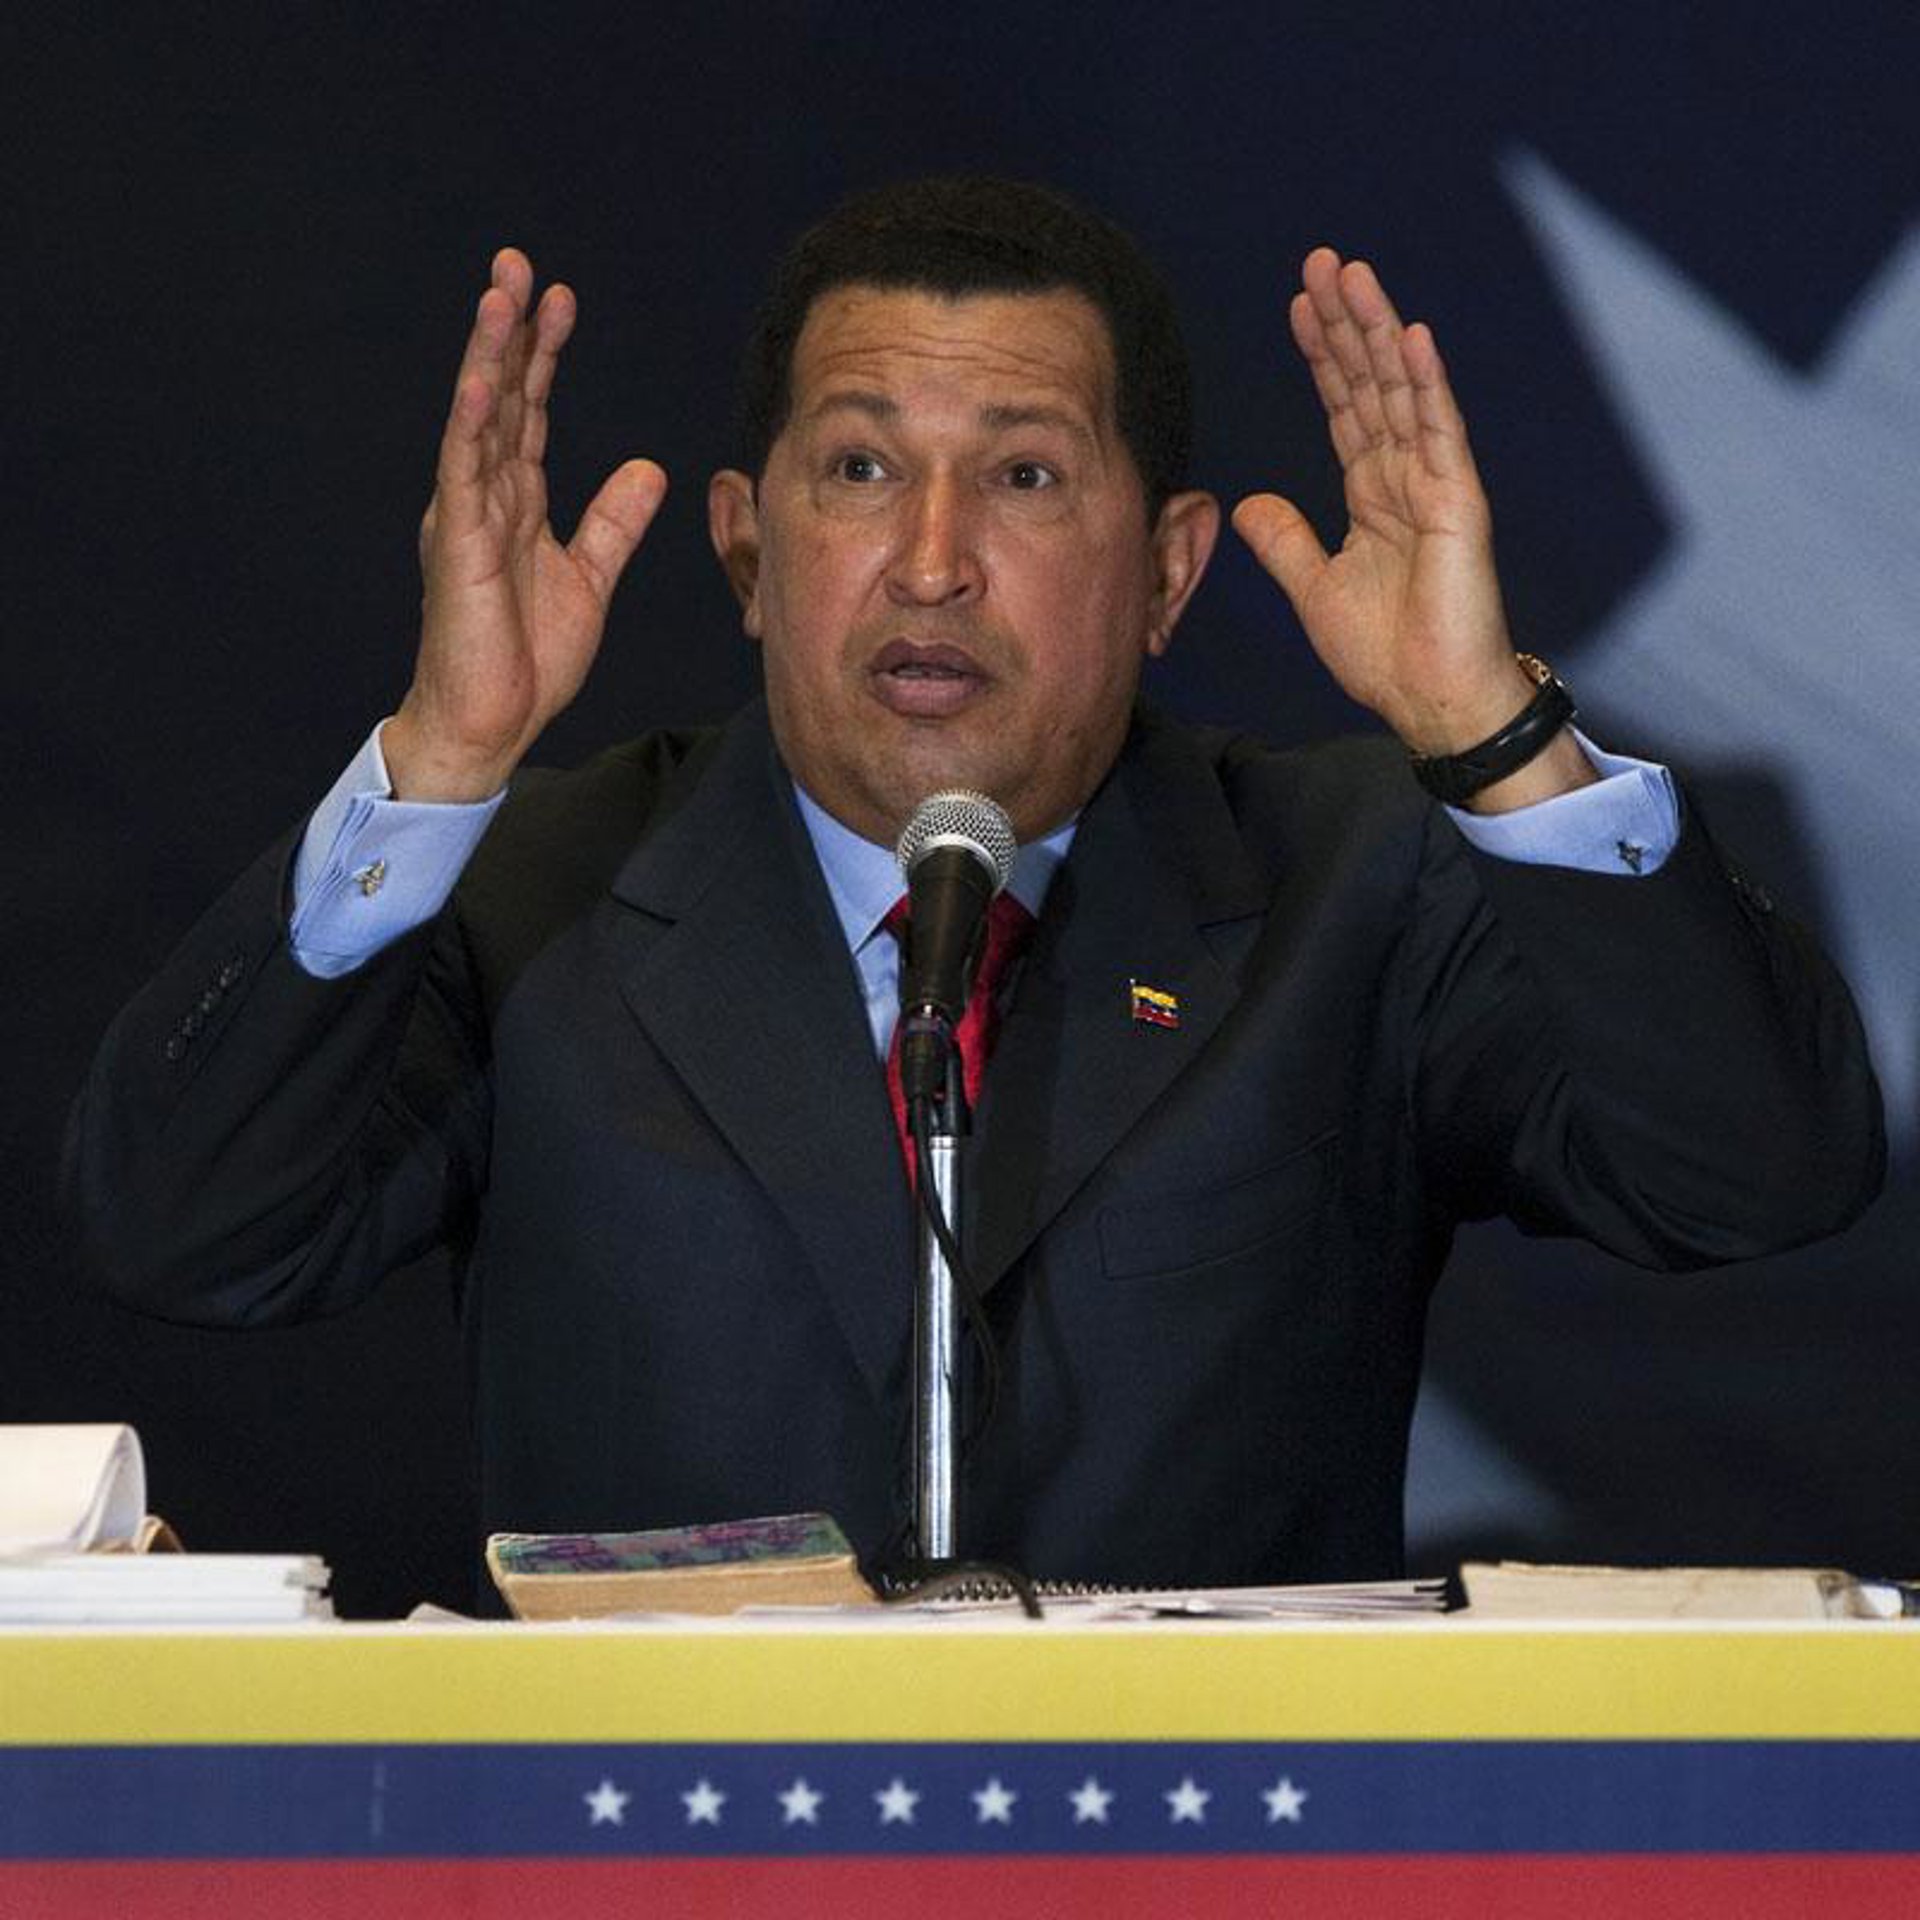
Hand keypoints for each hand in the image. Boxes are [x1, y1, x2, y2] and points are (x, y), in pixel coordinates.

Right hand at [384, 250, 667, 800]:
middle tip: (518, 263)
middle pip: (500, 397)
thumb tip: (648, 468)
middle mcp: (482, 496)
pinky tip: (484, 376)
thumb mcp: (591, 577)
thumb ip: (614, 521)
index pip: (528, 412)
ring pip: (478, 418)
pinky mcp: (458, 545)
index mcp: (512, 502)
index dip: (543, 354)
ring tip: (500, 294)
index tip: (560, 299)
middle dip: (510, 330)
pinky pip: (463, 471)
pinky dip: (474, 422)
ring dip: (490, 355)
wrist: (489, 721)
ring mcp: (465, 516)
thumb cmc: (526, 659)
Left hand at [1232, 250, 1590, 806]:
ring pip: (1402, 392)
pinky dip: (1426, 384)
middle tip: (1322, 262)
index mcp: (1374, 495)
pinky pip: (1440, 433)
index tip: (1297, 307)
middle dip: (1345, 323)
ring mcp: (1436, 485)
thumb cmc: (1387, 654)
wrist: (1433, 702)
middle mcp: (1406, 477)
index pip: (1344, 408)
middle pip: (1371, 383)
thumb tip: (1251, 500)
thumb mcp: (1314, 590)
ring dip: (1379, 331)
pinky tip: (1410, 337)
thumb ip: (1286, 542)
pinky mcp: (1460, 504)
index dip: (1322, 356)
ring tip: (1354, 275)